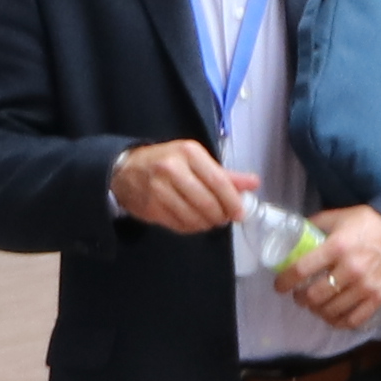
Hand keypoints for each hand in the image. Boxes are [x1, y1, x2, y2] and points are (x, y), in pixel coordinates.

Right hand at [112, 140, 245, 235]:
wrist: (125, 171)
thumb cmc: (166, 163)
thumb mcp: (196, 160)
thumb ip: (226, 175)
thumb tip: (254, 183)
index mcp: (189, 152)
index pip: (219, 182)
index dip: (232, 201)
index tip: (240, 213)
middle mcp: (172, 168)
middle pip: (207, 203)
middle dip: (220, 215)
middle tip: (223, 218)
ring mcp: (159, 189)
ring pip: (194, 217)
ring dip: (206, 224)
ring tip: (208, 220)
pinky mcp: (152, 208)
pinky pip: (180, 226)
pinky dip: (191, 228)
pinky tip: (192, 221)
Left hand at [280, 204, 380, 331]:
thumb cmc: (367, 223)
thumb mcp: (339, 217)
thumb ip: (316, 224)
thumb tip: (293, 233)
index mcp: (337, 246)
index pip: (302, 270)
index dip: (285, 281)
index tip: (279, 286)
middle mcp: (350, 268)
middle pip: (314, 296)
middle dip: (301, 299)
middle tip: (299, 296)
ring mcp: (365, 286)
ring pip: (331, 310)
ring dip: (317, 311)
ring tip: (315, 306)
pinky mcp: (378, 298)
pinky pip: (353, 320)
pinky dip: (338, 322)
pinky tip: (332, 317)